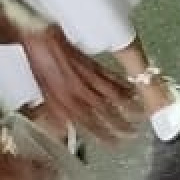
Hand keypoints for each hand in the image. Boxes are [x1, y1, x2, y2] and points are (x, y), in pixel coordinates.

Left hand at [18, 25, 139, 144]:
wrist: (39, 36)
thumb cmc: (38, 63)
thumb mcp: (41, 92)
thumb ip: (53, 113)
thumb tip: (61, 130)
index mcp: (63, 100)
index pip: (88, 123)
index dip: (103, 135)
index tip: (115, 144)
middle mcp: (78, 90)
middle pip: (104, 111)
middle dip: (120, 124)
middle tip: (133, 133)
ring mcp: (87, 76)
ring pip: (111, 94)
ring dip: (127, 105)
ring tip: (140, 115)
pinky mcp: (92, 63)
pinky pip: (111, 76)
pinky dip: (123, 84)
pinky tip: (133, 89)